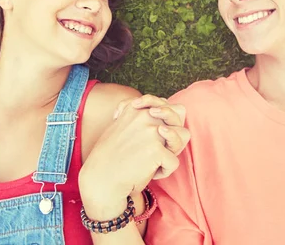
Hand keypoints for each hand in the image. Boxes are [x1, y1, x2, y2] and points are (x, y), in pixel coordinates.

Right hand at [79, 95, 189, 217]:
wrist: (101, 179)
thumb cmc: (112, 156)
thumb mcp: (121, 127)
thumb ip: (140, 116)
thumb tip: (167, 110)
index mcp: (137, 108)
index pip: (168, 105)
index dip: (167, 121)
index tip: (153, 134)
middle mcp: (146, 115)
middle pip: (179, 117)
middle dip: (173, 133)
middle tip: (155, 148)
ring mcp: (152, 131)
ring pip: (183, 137)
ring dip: (172, 150)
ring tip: (155, 160)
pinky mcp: (156, 150)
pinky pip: (174, 162)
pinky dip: (163, 171)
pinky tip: (147, 173)